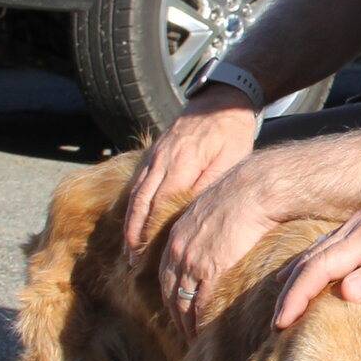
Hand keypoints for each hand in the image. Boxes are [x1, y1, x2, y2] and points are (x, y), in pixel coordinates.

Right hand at [123, 85, 259, 251]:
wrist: (222, 98)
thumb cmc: (232, 130)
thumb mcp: (231, 156)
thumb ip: (211, 183)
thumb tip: (193, 212)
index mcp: (181, 162)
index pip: (159, 204)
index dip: (150, 231)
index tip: (145, 256)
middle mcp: (162, 160)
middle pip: (141, 203)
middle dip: (134, 233)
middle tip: (131, 261)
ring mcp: (155, 155)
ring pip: (136, 194)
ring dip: (131, 222)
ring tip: (129, 248)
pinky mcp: (155, 152)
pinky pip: (139, 182)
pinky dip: (133, 204)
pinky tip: (133, 220)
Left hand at [158, 165, 286, 335]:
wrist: (252, 191)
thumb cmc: (241, 198)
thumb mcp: (210, 212)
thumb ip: (205, 231)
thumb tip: (214, 242)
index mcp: (177, 237)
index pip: (166, 276)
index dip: (171, 297)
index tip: (178, 311)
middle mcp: (178, 251)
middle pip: (171, 293)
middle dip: (176, 316)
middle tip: (184, 333)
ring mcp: (193, 261)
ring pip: (183, 302)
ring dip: (186, 324)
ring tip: (194, 340)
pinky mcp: (211, 269)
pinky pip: (200, 303)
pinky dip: (200, 321)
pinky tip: (205, 332)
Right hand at [274, 189, 360, 328]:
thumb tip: (345, 291)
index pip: (319, 268)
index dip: (297, 296)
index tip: (282, 322)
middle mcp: (357, 227)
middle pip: (310, 260)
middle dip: (289, 292)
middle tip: (276, 323)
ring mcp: (360, 223)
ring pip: (316, 251)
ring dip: (296, 278)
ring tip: (283, 304)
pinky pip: (328, 245)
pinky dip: (310, 263)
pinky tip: (305, 274)